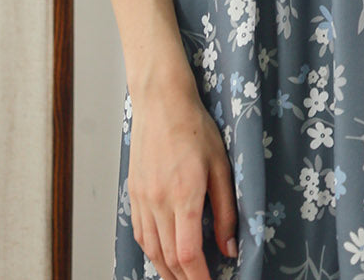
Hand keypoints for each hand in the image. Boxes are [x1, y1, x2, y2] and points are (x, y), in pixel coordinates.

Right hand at [127, 81, 238, 279]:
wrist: (161, 101)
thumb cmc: (194, 127)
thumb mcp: (221, 166)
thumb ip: (226, 210)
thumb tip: (229, 248)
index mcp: (184, 196)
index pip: (189, 255)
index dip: (200, 279)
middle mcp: (159, 202)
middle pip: (169, 259)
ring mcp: (143, 199)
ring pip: (151, 251)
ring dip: (167, 272)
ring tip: (182, 279)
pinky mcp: (134, 193)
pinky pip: (141, 234)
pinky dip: (151, 253)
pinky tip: (162, 256)